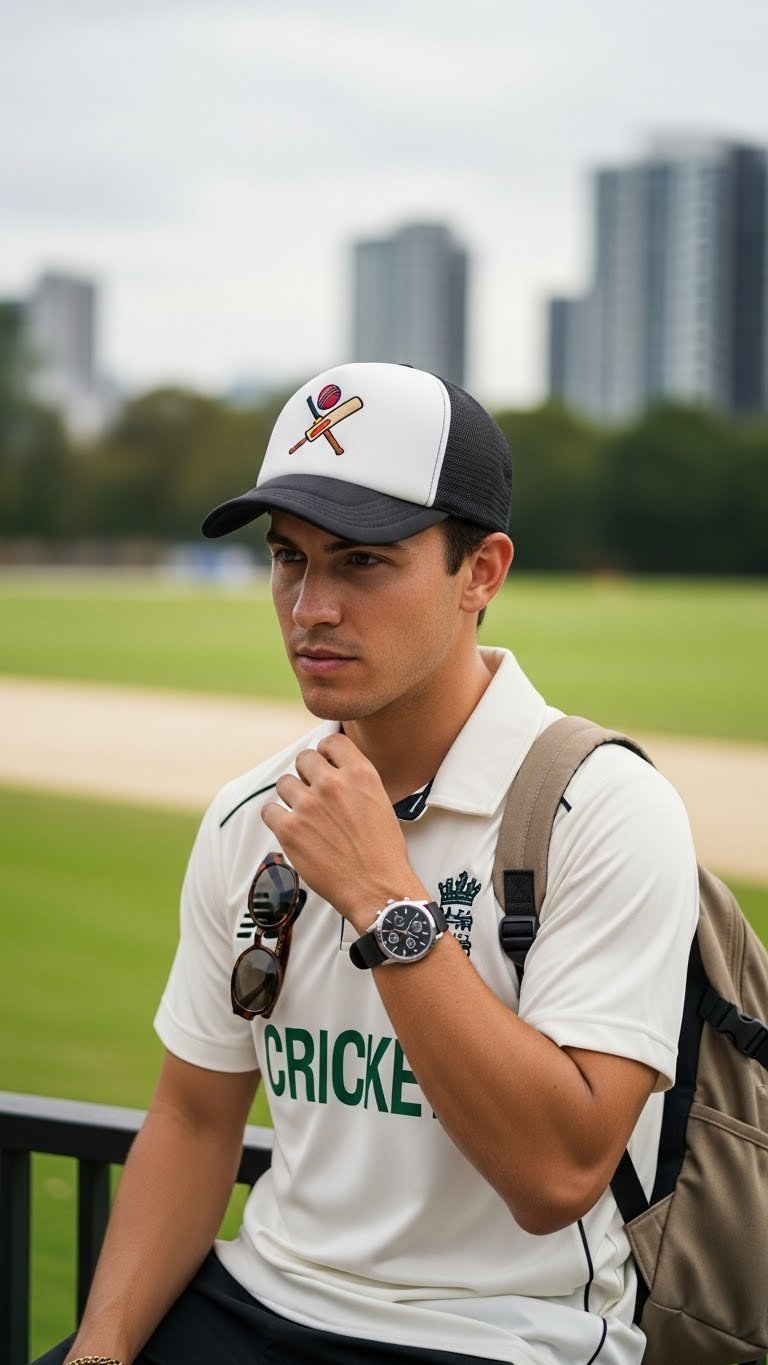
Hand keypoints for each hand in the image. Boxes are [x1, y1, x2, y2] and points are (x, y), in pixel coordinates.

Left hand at [261, 734, 423, 930]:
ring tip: (304, 815)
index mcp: (360, 774)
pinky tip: (290, 829)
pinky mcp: (289, 829)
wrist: (378, 889)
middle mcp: (332, 784)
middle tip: (313, 793)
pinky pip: (268, 810)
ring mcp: (308, 805)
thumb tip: (335, 771)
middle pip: (304, 758)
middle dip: (307, 774)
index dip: (326, 753)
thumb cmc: (384, 852)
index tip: (325, 764)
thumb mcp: (380, 802)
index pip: (332, 741)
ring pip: (284, 783)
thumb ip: (356, 782)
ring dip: (291, 796)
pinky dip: (276, 819)